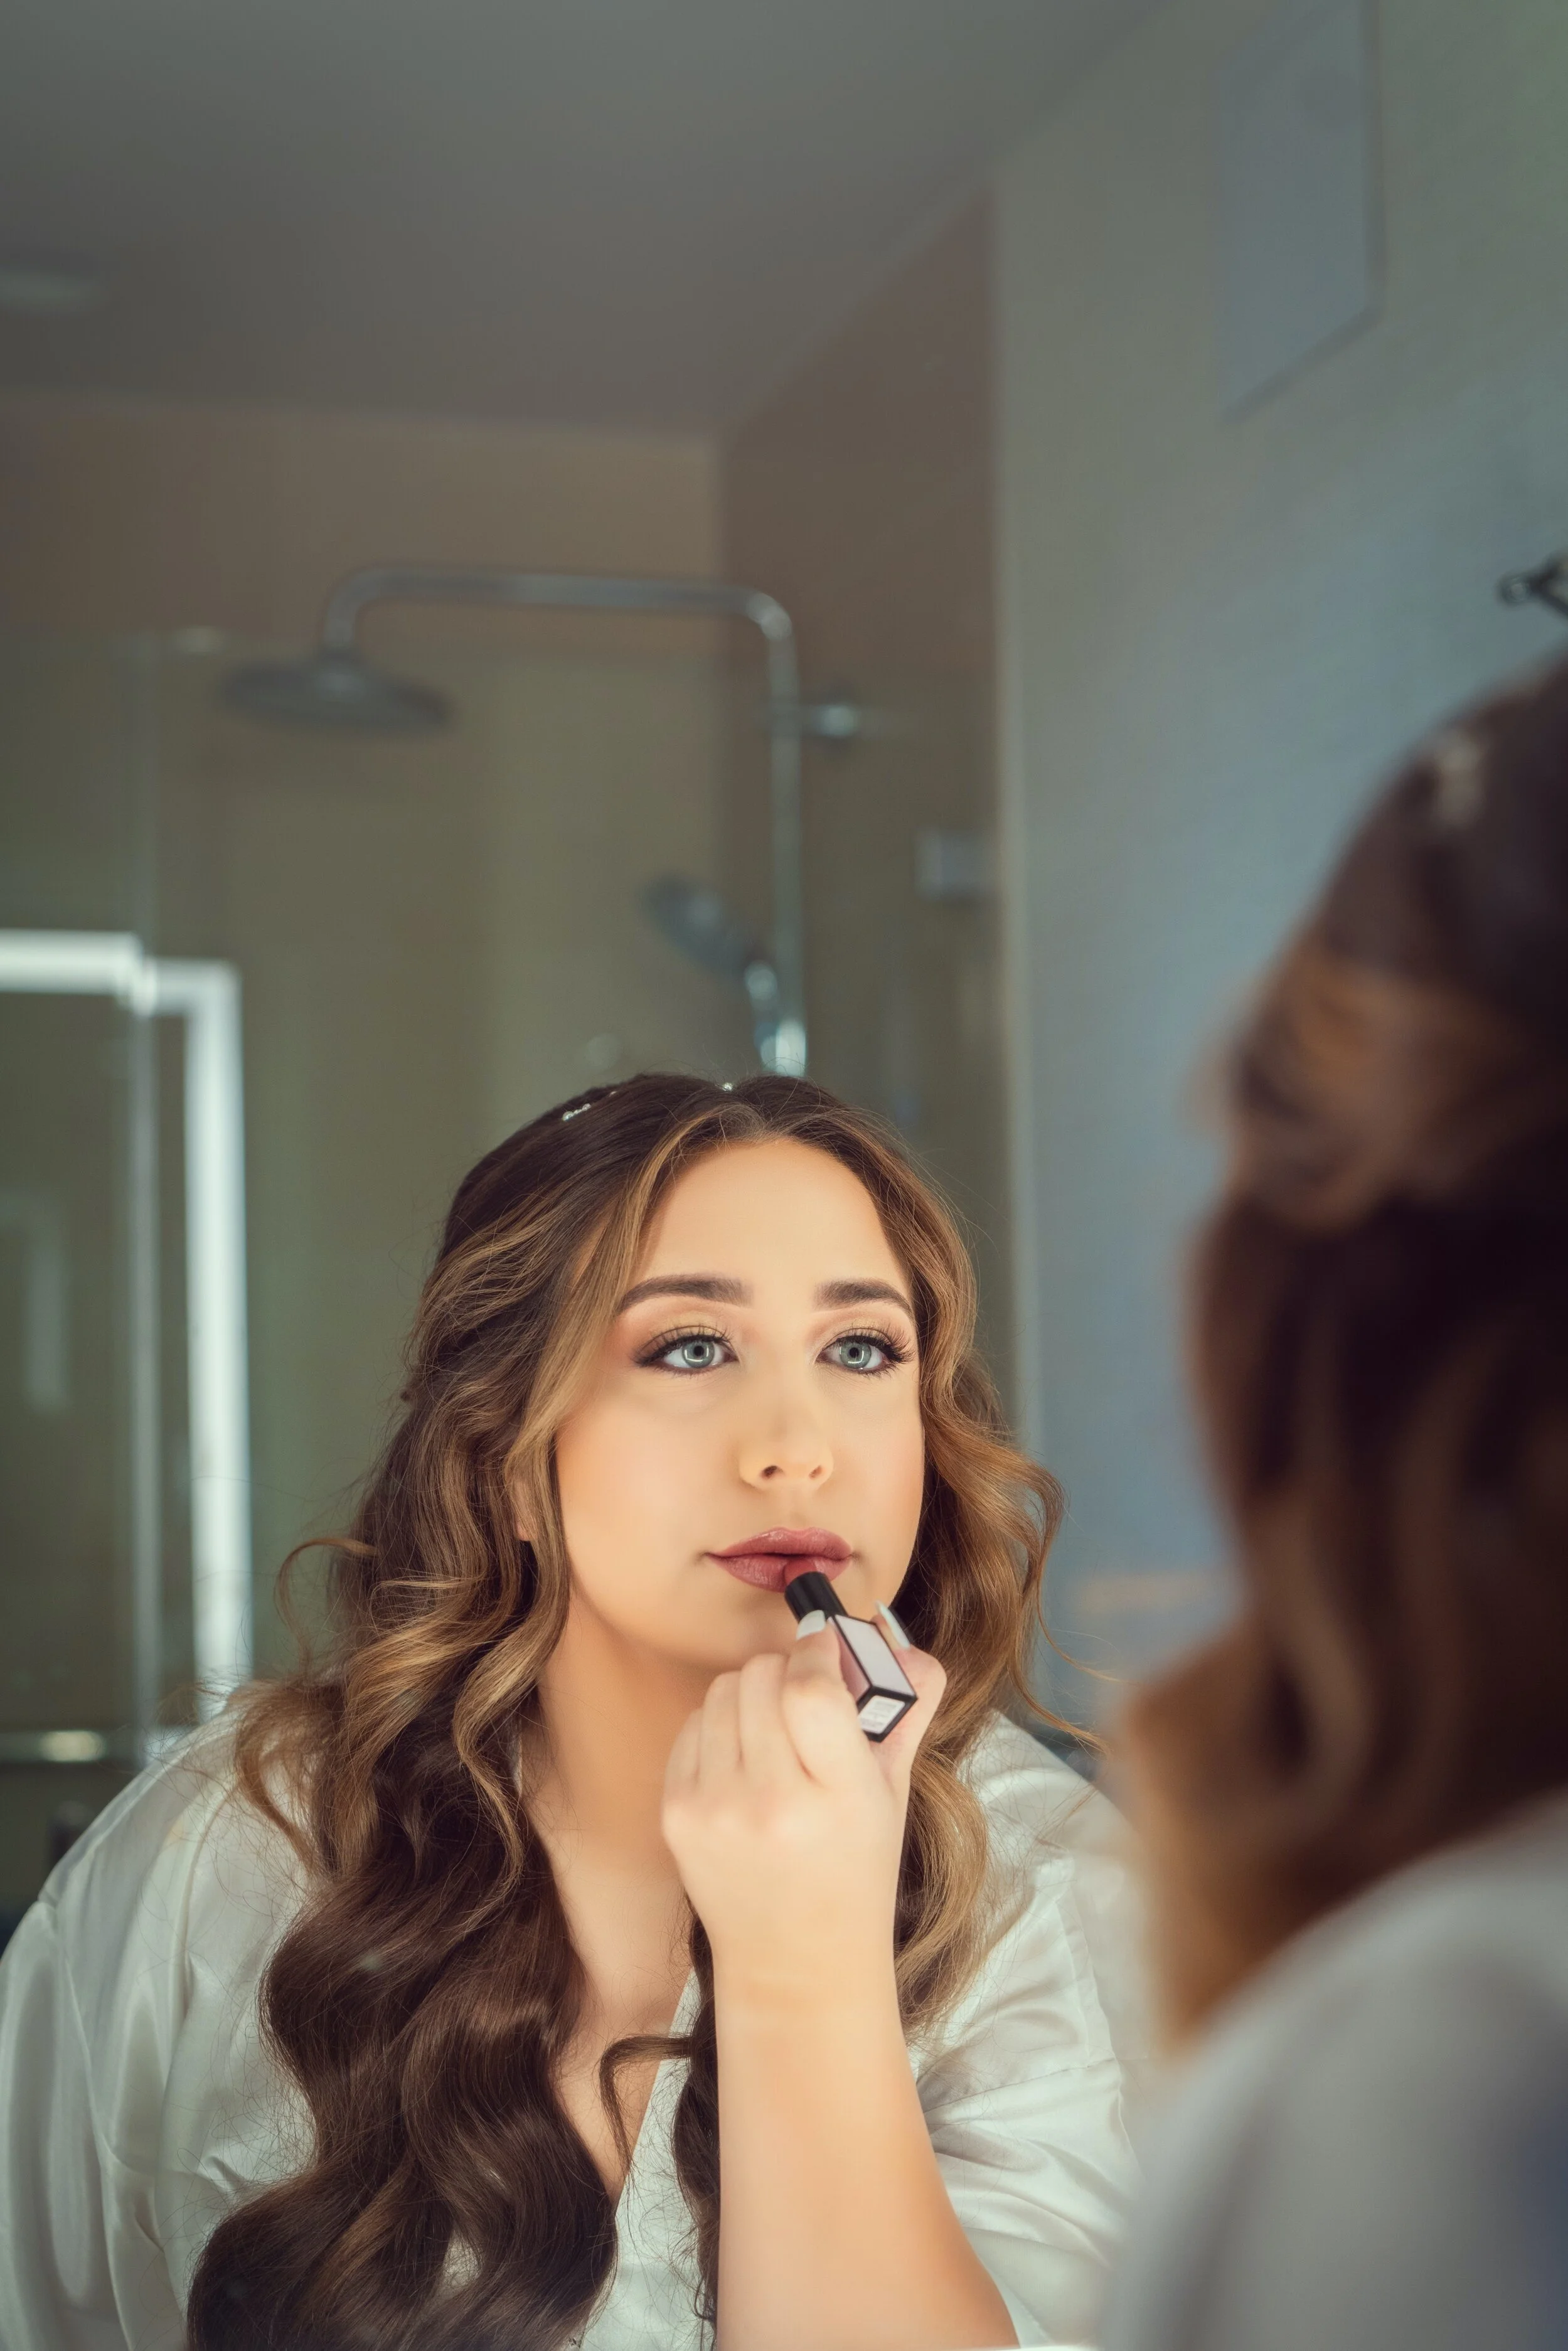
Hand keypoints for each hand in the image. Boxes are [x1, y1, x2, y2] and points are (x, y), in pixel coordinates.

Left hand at [661, 1622, 944, 2008]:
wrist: (795, 1963)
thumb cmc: (853, 1872)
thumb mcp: (893, 1795)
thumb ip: (905, 1711)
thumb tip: (901, 1644)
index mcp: (838, 1798)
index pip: (811, 1690)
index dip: (819, 1652)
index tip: (828, 1649)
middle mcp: (771, 1804)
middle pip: (761, 1677)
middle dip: (787, 1670)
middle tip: (806, 1693)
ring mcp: (716, 1810)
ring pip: (723, 1691)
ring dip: (752, 1692)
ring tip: (776, 1728)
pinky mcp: (677, 1815)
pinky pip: (693, 1724)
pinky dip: (721, 1724)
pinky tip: (745, 1758)